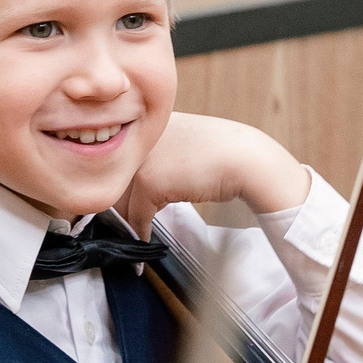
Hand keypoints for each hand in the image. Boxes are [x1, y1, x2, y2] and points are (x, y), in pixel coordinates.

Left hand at [118, 113, 308, 235]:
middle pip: (116, 179)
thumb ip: (159, 158)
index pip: (122, 159)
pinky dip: (141, 232)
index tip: (124, 208)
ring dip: (128, 221)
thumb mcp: (184, 146)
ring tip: (133, 236)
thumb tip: (136, 189)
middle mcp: (139, 136)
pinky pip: (136, 214)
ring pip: (121, 199)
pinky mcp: (147, 179)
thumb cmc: (224, 155)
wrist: (246, 160)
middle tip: (125, 227)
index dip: (123, 187)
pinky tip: (145, 240)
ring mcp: (141, 157)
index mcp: (148, 122)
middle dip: (121, 206)